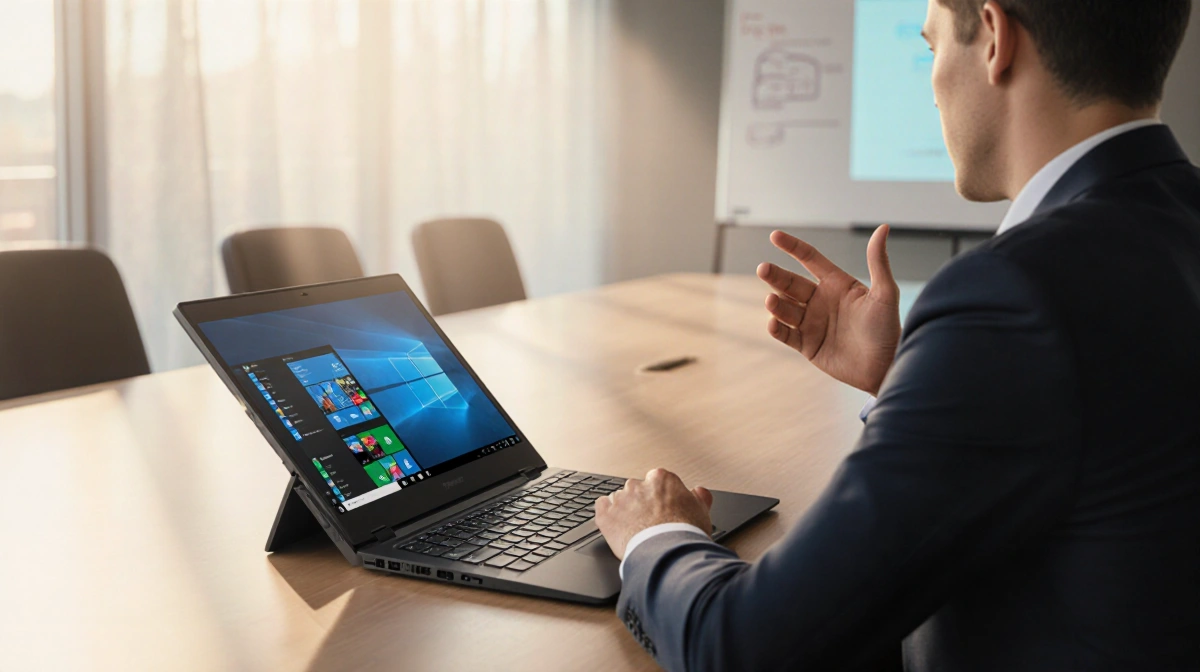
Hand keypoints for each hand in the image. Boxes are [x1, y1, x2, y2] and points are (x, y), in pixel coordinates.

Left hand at [594, 468, 713, 559]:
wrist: (667, 554)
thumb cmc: (684, 535)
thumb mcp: (702, 512)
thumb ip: (700, 497)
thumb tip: (699, 492)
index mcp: (661, 479)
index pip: (657, 481)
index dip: (660, 497)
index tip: (662, 509)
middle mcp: (639, 485)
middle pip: (637, 490)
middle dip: (641, 503)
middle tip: (650, 522)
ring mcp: (621, 499)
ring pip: (619, 499)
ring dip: (625, 511)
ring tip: (635, 529)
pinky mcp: (606, 515)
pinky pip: (602, 507)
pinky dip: (607, 515)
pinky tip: (616, 526)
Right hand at [757, 226, 900, 395]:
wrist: (884, 368)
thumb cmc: (888, 330)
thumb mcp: (885, 294)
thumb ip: (878, 262)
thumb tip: (883, 227)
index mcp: (837, 284)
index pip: (810, 259)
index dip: (792, 247)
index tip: (774, 236)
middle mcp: (821, 300)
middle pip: (791, 283)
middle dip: (776, 276)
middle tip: (763, 269)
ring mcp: (812, 323)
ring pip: (786, 308)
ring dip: (776, 303)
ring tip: (771, 300)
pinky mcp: (807, 345)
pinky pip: (786, 334)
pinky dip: (777, 328)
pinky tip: (773, 323)